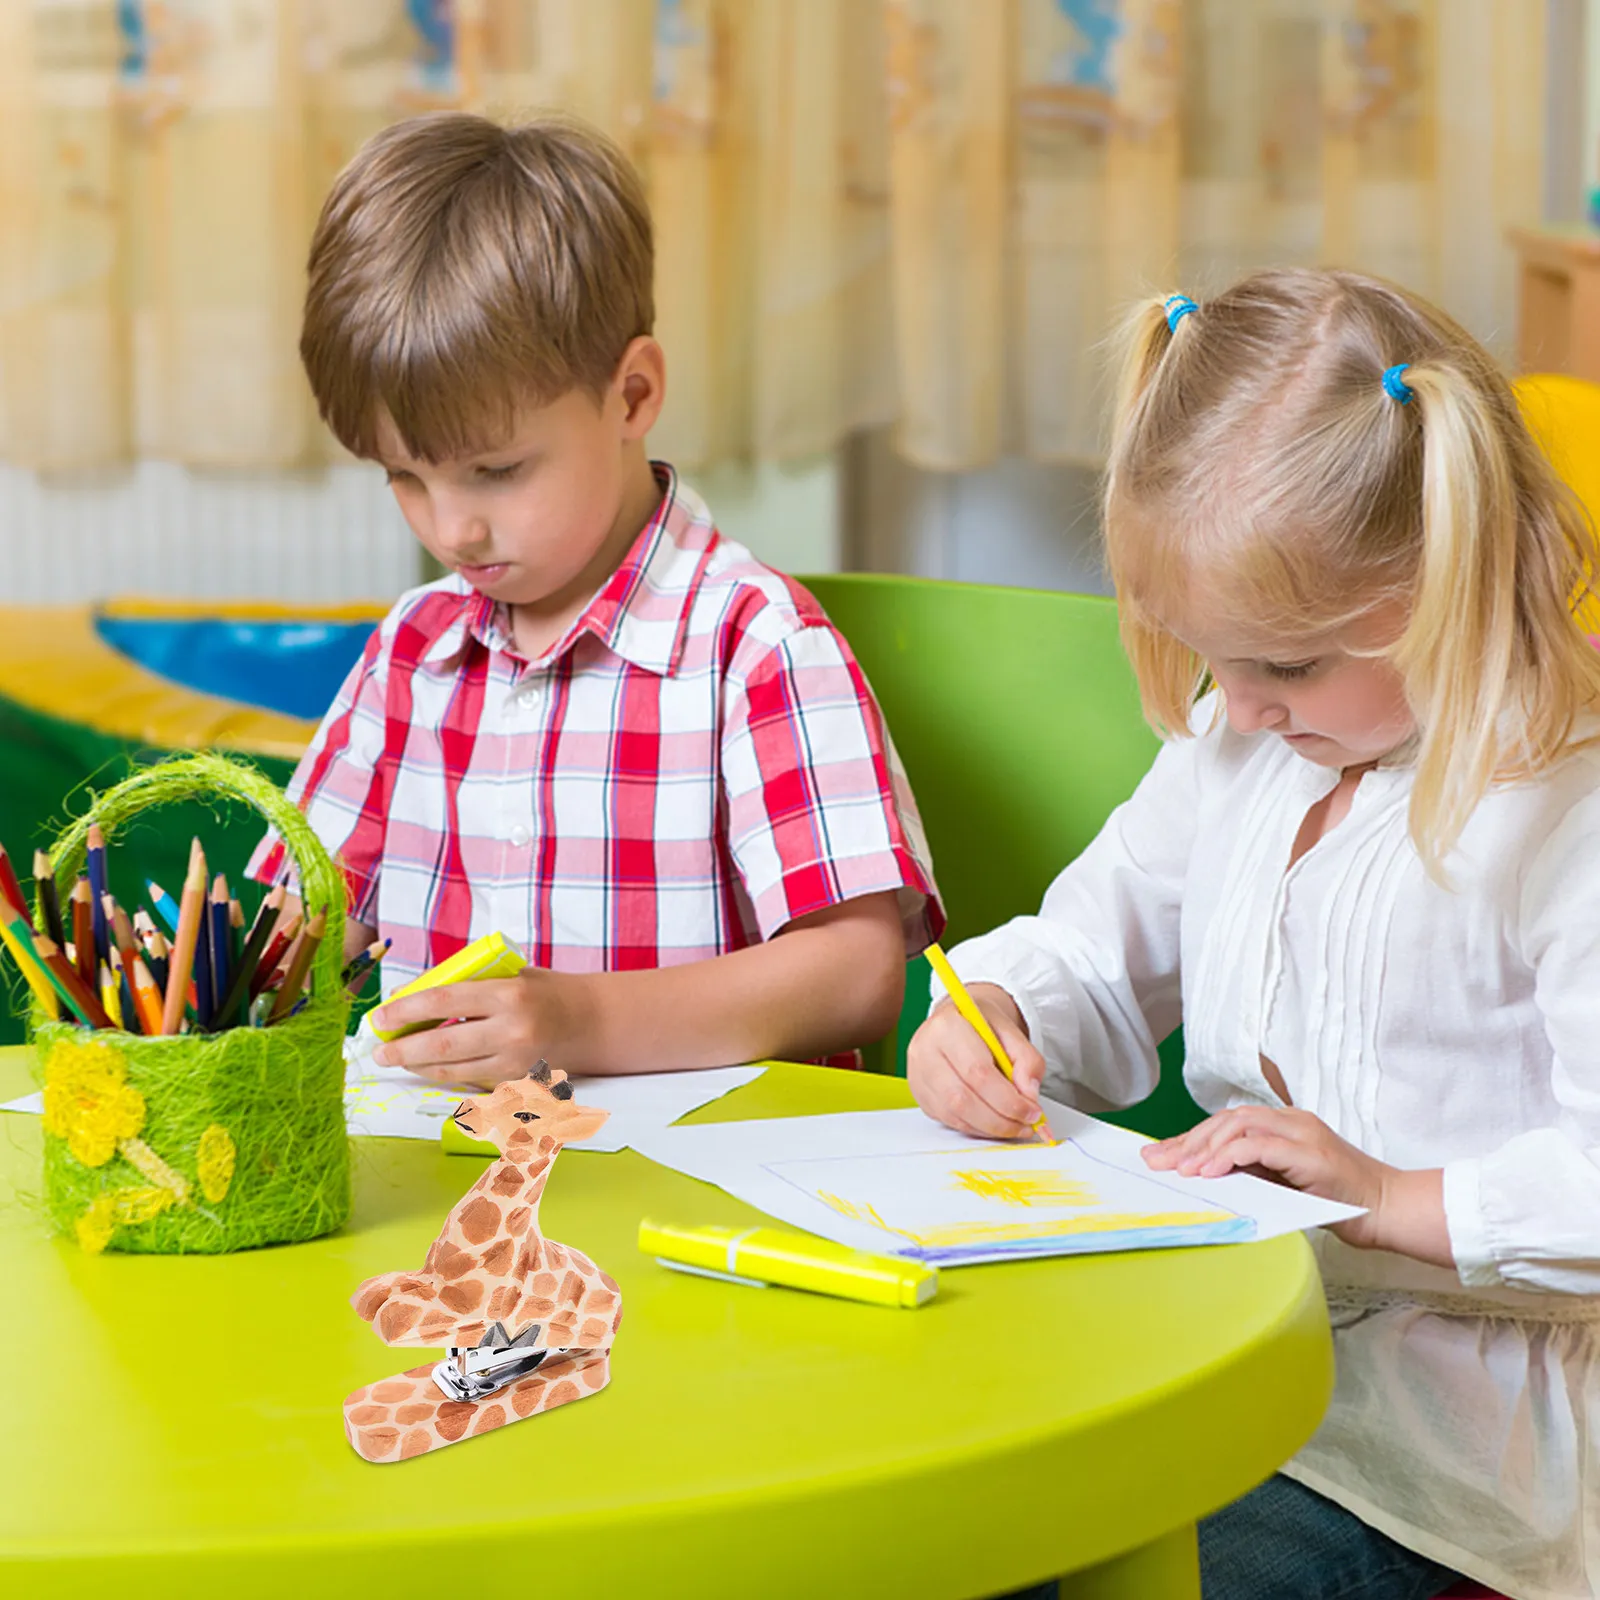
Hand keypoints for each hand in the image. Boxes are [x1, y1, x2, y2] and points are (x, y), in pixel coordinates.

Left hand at [369, 968, 591, 1086]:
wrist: (589, 1021)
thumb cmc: (542, 991)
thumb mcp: (506, 974)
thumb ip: (463, 984)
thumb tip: (408, 996)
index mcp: (508, 994)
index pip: (444, 1002)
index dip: (406, 1010)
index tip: (381, 1017)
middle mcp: (512, 1031)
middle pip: (443, 1044)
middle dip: (403, 1050)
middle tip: (380, 1053)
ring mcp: (515, 1061)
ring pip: (453, 1070)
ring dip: (419, 1066)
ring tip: (398, 1060)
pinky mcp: (517, 1082)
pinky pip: (470, 1080)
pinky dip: (446, 1074)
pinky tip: (428, 1067)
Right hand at [907, 984, 1048, 1139]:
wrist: (960, 1020)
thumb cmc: (982, 1025)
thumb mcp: (1012, 1032)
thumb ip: (1027, 1061)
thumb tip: (1029, 1095)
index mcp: (948, 1026)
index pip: (978, 1072)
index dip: (1008, 1100)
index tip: (1032, 1112)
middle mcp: (925, 1049)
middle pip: (963, 1099)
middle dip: (1000, 1120)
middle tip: (1026, 1124)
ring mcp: (918, 1074)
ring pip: (954, 1114)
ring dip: (989, 1127)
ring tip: (1014, 1126)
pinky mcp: (920, 1095)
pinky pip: (949, 1120)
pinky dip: (976, 1128)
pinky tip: (994, 1123)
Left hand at [1141, 1105, 1393, 1249]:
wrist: (1389, 1210)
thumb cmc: (1340, 1201)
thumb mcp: (1285, 1184)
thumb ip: (1254, 1173)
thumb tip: (1208, 1177)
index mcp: (1285, 1125)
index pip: (1228, 1123)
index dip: (1192, 1138)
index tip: (1162, 1155)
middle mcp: (1292, 1121)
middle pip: (1227, 1118)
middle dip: (1189, 1140)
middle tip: (1158, 1162)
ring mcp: (1302, 1133)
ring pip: (1239, 1124)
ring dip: (1205, 1147)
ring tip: (1182, 1170)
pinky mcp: (1309, 1152)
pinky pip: (1259, 1145)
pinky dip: (1229, 1156)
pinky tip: (1210, 1172)